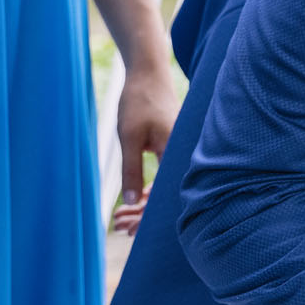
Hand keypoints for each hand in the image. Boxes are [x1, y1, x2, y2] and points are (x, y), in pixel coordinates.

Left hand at [113, 60, 177, 234]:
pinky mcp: (173, 150)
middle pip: (167, 196)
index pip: (165, 195)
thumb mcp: (129, 137)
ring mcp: (179, 153)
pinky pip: (164, 176)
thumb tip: (131, 203)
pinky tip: (134, 199)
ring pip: (164, 188)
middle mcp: (184, 156)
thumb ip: (132, 170)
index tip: (130, 230)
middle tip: (120, 227)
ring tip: (119, 217)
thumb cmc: (139, 101)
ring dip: (143, 203)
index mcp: (178, 153)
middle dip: (143, 215)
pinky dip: (148, 189)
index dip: (148, 216)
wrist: (148, 74)